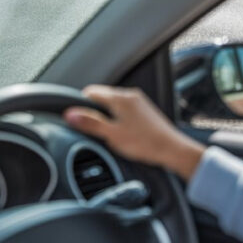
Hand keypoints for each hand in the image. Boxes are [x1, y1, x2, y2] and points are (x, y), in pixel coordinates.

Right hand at [63, 86, 205, 179]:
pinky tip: (122, 134)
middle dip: (94, 112)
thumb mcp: (112, 135)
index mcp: (120, 98)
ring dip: (106, 116)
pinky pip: (124, 110)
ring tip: (109, 134)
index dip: (80, 105)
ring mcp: (138, 102)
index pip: (90, 92)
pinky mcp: (144, 111)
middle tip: (94, 131)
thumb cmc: (145, 143)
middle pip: (101, 97)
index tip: (78, 120)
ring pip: (113, 104)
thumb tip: (69, 114)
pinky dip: (118, 119)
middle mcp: (130, 95)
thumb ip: (90, 123)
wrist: (172, 150)